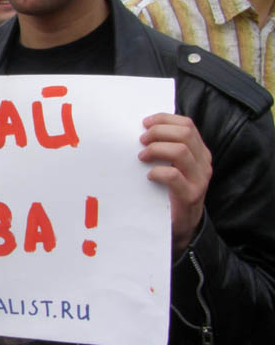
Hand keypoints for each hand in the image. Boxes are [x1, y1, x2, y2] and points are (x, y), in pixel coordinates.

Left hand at [138, 112, 211, 251]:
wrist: (182, 225)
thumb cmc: (170, 190)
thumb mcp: (172, 165)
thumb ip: (166, 148)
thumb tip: (143, 129)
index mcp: (199, 151)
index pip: (187, 125)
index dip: (164, 119)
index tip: (144, 123)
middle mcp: (203, 162)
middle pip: (185, 133)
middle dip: (159, 132)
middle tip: (141, 140)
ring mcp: (199, 179)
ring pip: (181, 151)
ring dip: (156, 149)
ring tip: (142, 156)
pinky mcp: (190, 195)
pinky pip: (174, 176)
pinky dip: (158, 171)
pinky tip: (149, 176)